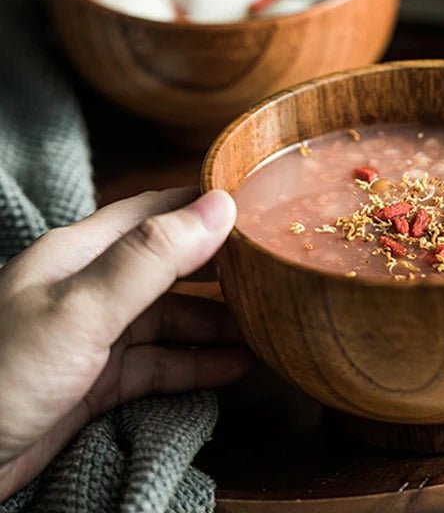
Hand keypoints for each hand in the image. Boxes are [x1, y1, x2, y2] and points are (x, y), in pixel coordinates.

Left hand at [0, 188, 251, 500]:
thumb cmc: (2, 375)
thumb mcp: (83, 309)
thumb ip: (152, 257)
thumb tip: (221, 205)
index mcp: (84, 252)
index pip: (157, 211)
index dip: (206, 205)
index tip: (259, 208)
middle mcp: (92, 287)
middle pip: (170, 266)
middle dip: (221, 269)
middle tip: (272, 272)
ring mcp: (94, 335)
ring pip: (169, 319)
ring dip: (216, 323)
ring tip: (264, 327)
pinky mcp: (94, 382)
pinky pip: (158, 365)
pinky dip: (196, 365)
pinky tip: (233, 367)